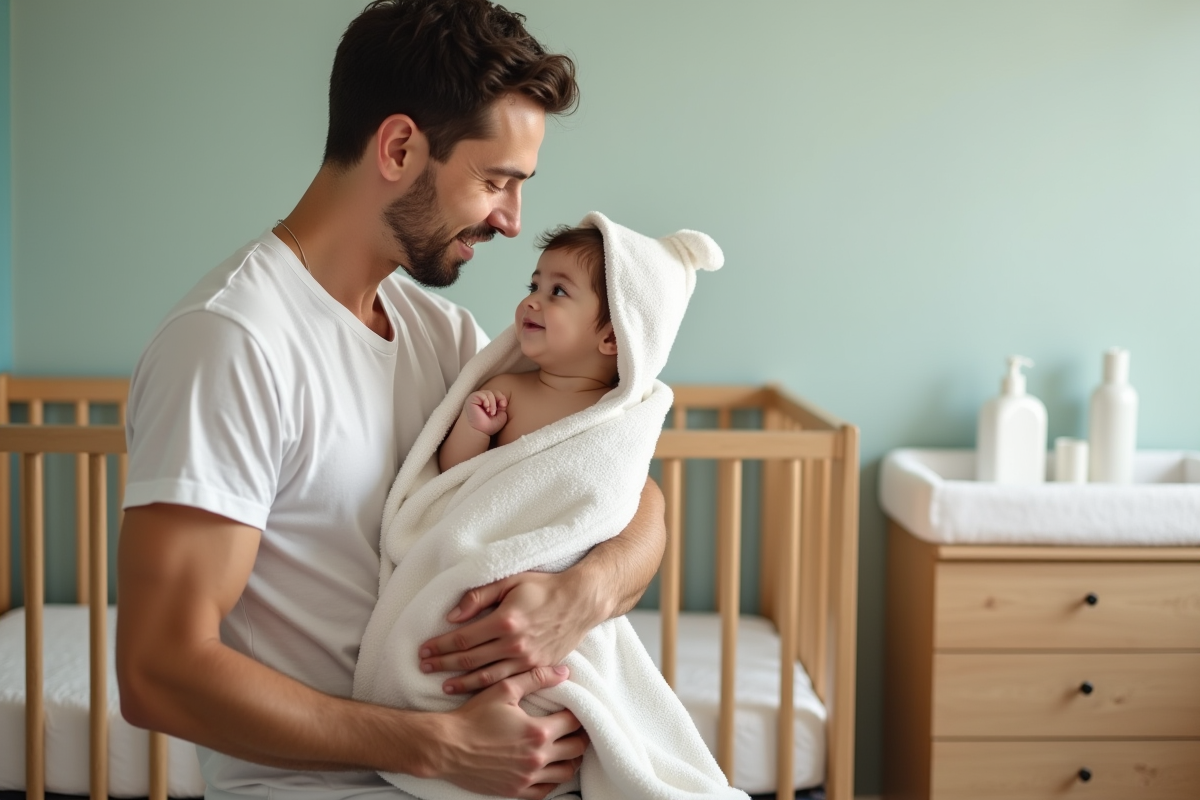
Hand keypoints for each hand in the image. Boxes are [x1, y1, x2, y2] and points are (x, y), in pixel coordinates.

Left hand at [419, 571, 605, 694]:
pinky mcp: (538, 668)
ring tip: (443, 685)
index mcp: (504, 621)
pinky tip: (475, 689)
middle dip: (443, 664)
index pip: (463, 638)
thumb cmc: (545, 587)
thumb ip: (480, 596)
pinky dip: (487, 687)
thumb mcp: (511, 581)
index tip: (424, 650)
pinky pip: (507, 682)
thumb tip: (452, 615)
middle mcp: (514, 644)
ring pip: (486, 676)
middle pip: (469, 659)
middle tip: (424, 667)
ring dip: (462, 681)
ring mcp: (527, 660)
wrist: (581, 601)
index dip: (440, 646)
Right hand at [438, 666, 587, 798]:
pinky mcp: (516, 791)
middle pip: (576, 749)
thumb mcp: (504, 689)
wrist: (446, 746)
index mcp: (538, 732)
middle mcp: (537, 758)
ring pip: (566, 772)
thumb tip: (563, 672)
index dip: (578, 714)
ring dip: (571, 760)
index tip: (574, 709)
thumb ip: (536, 678)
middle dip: (580, 736)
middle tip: (576, 728)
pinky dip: (553, 780)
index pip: (574, 723)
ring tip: (567, 748)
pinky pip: (546, 791)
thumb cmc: (473, 716)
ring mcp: (527, 778)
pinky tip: (549, 769)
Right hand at [465, 390, 508, 435]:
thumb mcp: (501, 415)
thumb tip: (502, 400)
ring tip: (491, 412)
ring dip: (492, 403)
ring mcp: (477, 397)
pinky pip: (482, 394)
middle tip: (496, 411)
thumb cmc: (489, 425)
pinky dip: (487, 401)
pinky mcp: (472, 398)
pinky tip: (486, 409)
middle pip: (494, 391)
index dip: (502, 398)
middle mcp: (482, 398)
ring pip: (489, 393)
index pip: (497, 393)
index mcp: (489, 401)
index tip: (503, 406)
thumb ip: (503, 406)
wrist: (480, 431)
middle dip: (498, 399)